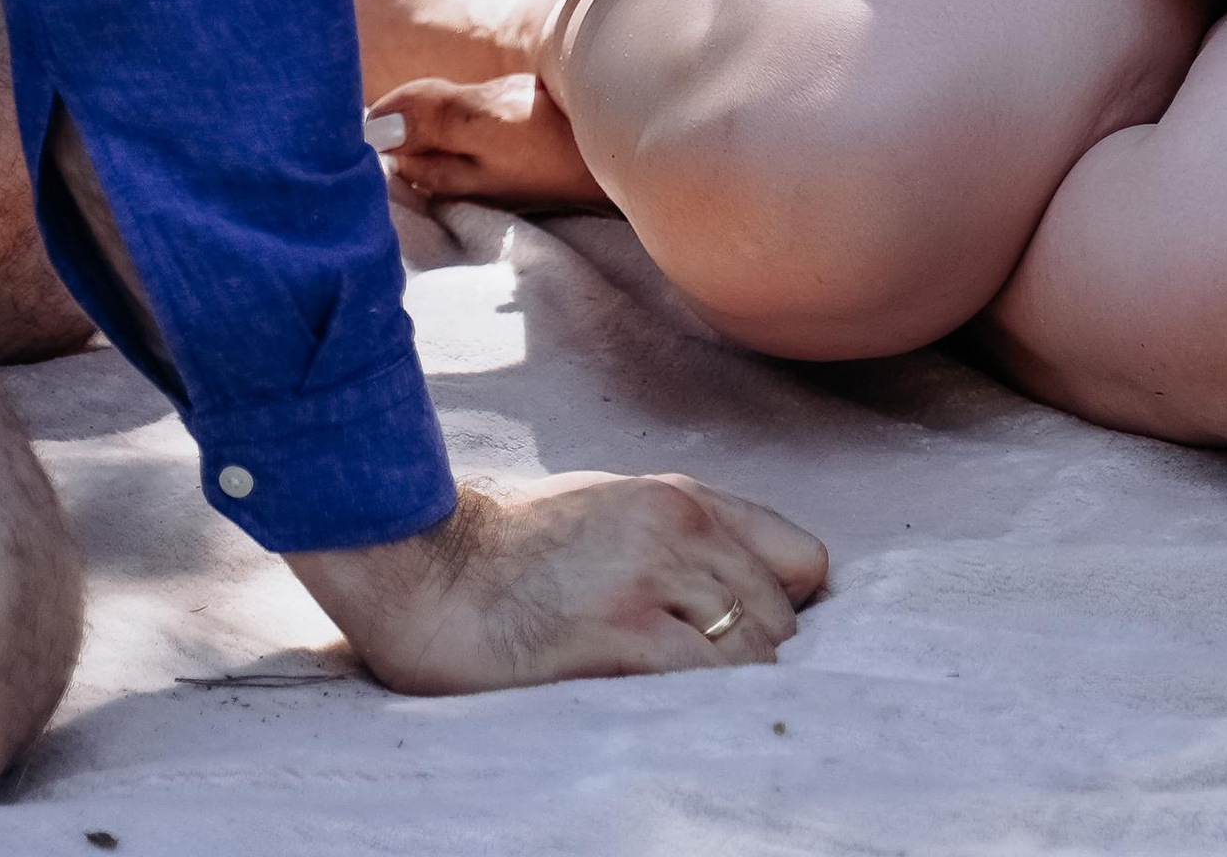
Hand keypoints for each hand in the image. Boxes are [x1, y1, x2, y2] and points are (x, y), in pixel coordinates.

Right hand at [294, 471, 827, 690]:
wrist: (425, 565)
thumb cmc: (511, 549)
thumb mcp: (613, 510)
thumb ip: (683, 538)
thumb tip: (744, 595)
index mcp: (683, 500)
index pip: (802, 558)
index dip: (792, 610)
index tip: (765, 648)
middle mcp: (680, 530)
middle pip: (784, 617)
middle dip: (765, 664)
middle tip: (727, 702)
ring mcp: (650, 581)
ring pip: (755, 655)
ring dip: (738, 696)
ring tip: (703, 721)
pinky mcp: (617, 635)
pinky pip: (704, 682)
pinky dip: (708, 712)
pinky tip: (679, 726)